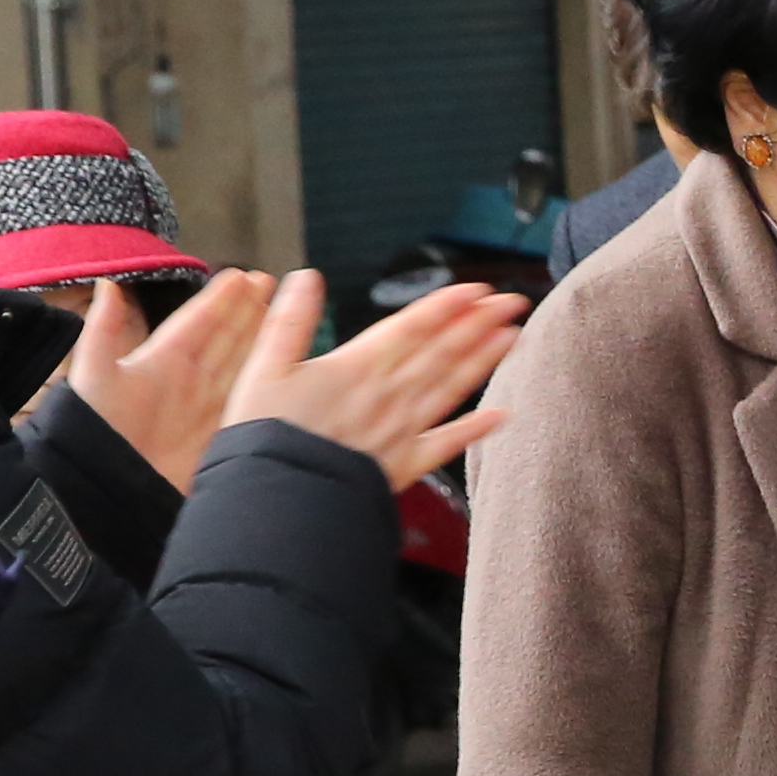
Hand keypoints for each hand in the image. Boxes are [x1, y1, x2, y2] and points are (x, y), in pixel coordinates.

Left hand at [54, 268, 274, 492]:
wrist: (107, 487)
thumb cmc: (95, 430)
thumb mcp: (94, 376)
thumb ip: (103, 331)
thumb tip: (109, 286)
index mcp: (161, 361)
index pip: (197, 322)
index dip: (219, 299)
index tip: (242, 275)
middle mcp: (188, 379)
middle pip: (225, 337)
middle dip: (248, 310)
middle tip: (271, 282)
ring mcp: (207, 405)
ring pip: (242, 363)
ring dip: (262, 337)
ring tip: (283, 310)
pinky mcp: (221, 431)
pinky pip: (249, 398)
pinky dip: (268, 380)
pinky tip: (286, 363)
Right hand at [226, 273, 525, 488]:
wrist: (276, 497)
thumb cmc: (264, 435)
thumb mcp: (262, 369)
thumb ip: (289, 321)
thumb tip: (306, 277)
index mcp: (356, 367)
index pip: (412, 327)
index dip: (447, 306)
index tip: (478, 289)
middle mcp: (388, 395)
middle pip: (441, 352)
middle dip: (478, 324)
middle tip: (513, 302)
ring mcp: (401, 430)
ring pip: (451, 388)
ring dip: (484, 362)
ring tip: (514, 337)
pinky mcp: (402, 465)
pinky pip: (446, 445)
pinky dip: (475, 429)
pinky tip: (502, 415)